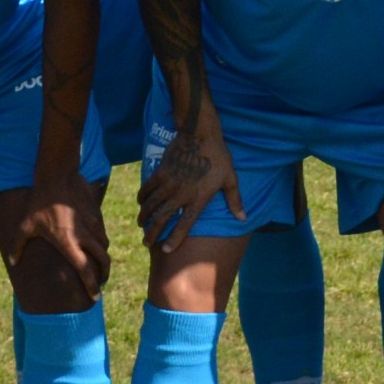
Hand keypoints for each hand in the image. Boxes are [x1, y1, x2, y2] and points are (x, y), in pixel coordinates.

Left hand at [16, 163, 110, 301]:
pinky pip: (103, 233)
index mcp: (68, 243)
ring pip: (105, 247)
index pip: (85, 270)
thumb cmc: (39, 202)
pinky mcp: (98, 214)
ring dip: (103, 259)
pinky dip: (102, 242)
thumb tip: (12, 262)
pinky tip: (95, 244)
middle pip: (103, 261)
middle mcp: (85, 236)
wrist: (58, 175)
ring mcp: (93, 224)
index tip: (95, 296)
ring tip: (98, 265)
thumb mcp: (25, 225)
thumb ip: (18, 245)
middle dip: (104, 275)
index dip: (92, 285)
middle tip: (100, 284)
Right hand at [136, 109, 241, 255]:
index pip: (184, 225)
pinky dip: (142, 197)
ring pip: (152, 205)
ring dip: (145, 217)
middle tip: (147, 243)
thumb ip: (235, 200)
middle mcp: (181, 194)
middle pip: (163, 218)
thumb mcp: (230, 178)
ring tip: (141, 225)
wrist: (200, 134)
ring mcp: (169, 183)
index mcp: (198, 199)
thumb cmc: (218, 157)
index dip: (174, 239)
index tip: (166, 250)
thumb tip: (243, 218)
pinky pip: (148, 188)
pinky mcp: (161, 172)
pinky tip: (140, 203)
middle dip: (153, 232)